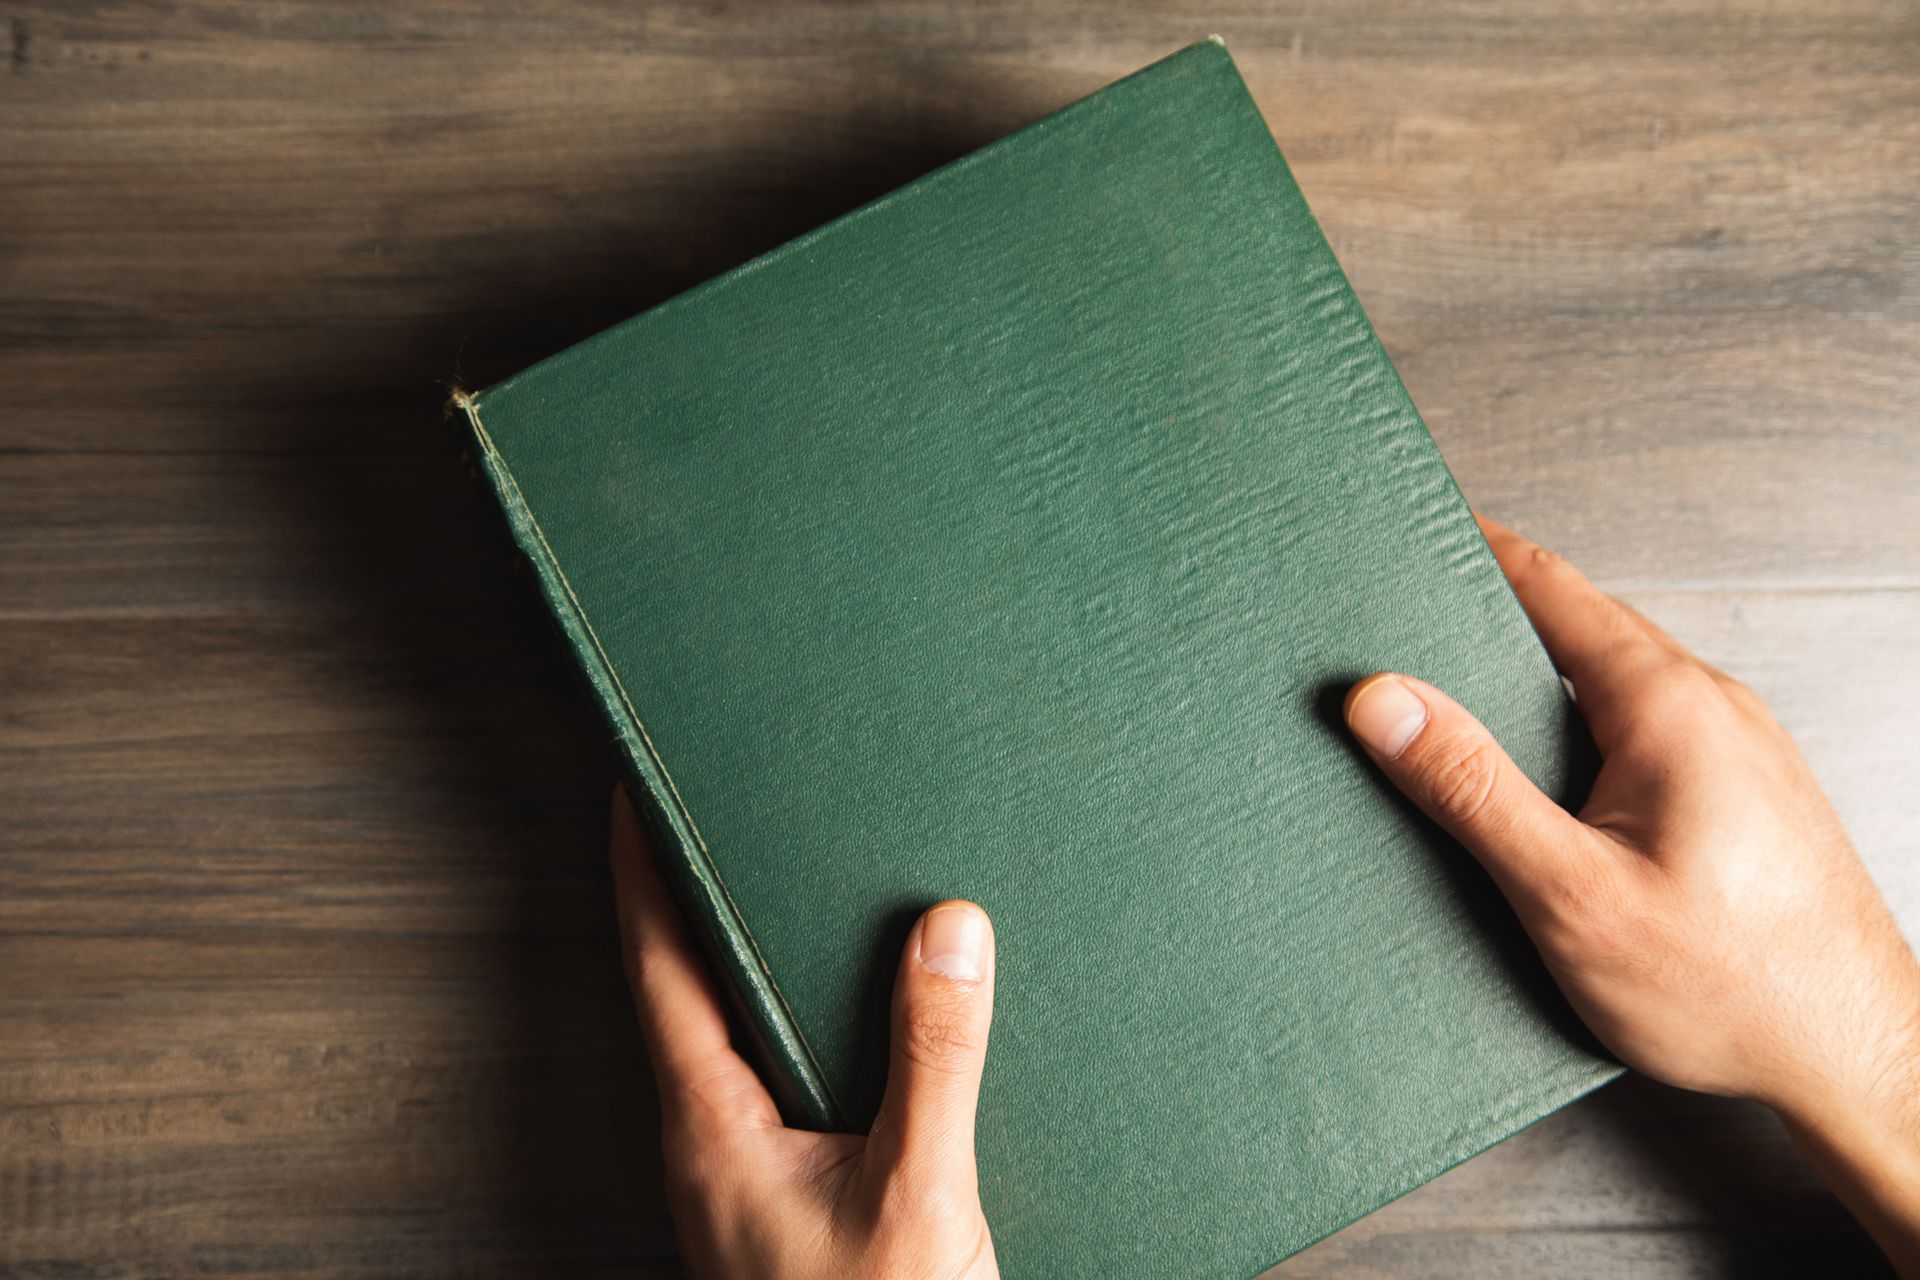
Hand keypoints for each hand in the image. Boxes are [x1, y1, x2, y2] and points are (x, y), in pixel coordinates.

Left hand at [609, 790, 999, 1279]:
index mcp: (711, 1125)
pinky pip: (779, 1077)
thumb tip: (950, 926)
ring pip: (732, 1035)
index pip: (658, 964)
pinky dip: (802, 1017)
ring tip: (790, 879)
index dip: (642, 866)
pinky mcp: (788, 1198)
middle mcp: (711, 1140)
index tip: (634, 781)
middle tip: (725, 800)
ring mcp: (745, 1173)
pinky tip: (863, 1007)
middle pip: (684, 987)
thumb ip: (932, 1058)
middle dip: (696, 891)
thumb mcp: (921, 1195)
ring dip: (751, 955)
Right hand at [1343, 514, 1919, 1274]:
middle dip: (1481, 620)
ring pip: (1606, 680)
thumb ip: (1473, 788)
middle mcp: (1709, 705)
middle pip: (1574, 625)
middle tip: (1398, 629)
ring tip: (1448, 707)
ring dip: (1527, 681)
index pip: (1547, 584)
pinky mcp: (1738, 791)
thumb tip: (1382, 701)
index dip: (1466, 552)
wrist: (1859, 1057)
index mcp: (1666, 704)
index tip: (1406, 533)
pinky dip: (1570, 731)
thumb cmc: (1734, 989)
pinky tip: (1533, 784)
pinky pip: (1637, 729)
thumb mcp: (1571, 893)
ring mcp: (1732, 745)